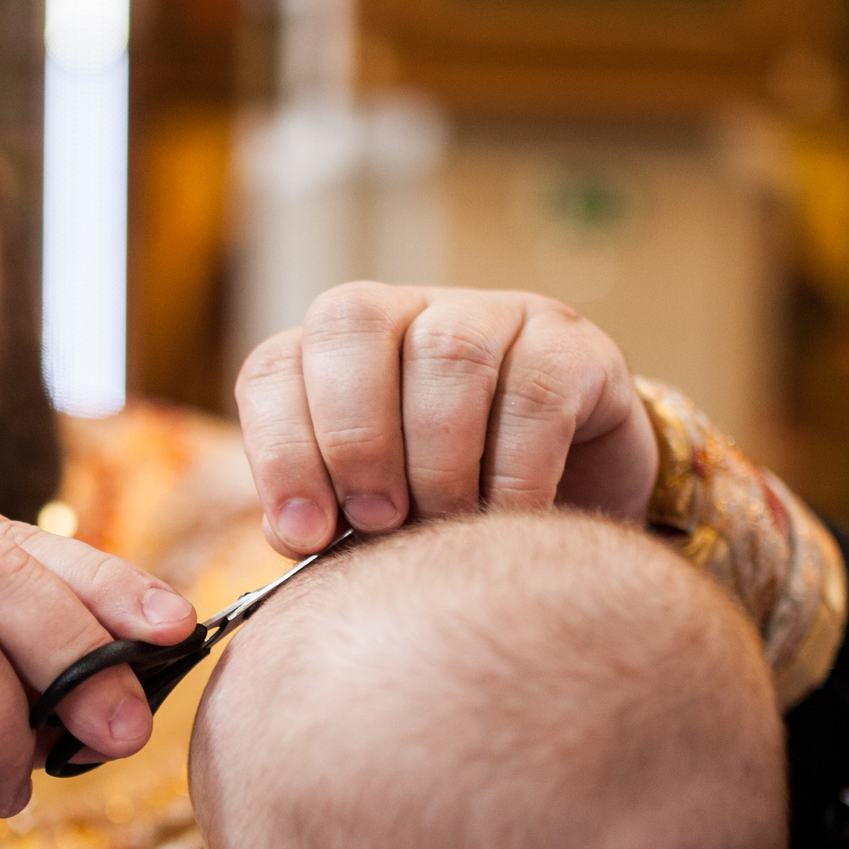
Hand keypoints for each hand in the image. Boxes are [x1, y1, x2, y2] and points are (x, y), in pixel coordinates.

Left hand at [234, 283, 659, 554]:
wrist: (572, 498)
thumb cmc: (446, 508)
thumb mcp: (375, 515)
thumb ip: (327, 519)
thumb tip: (298, 533)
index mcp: (334, 353)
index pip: (276, 369)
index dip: (281, 451)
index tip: (305, 535)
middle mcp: (408, 313)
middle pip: (352, 323)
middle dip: (356, 437)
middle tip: (378, 520)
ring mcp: (492, 315)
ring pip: (447, 354)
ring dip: (438, 459)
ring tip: (446, 524)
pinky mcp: (570, 346)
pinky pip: (535, 393)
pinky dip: (514, 471)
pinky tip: (511, 519)